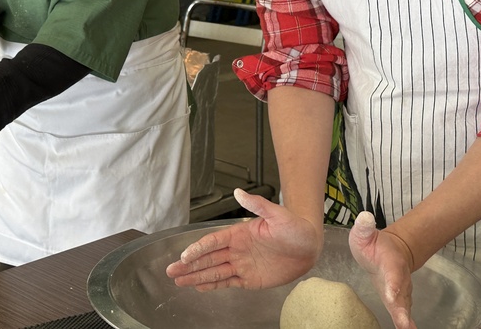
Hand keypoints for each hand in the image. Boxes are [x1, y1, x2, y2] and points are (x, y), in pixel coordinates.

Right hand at [165, 188, 320, 290]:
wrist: (309, 245)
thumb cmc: (295, 227)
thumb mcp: (277, 214)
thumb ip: (257, 204)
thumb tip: (238, 193)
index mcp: (240, 234)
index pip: (213, 242)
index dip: (198, 249)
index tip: (185, 256)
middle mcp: (237, 250)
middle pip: (207, 258)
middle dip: (189, 265)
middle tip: (171, 271)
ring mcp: (242, 264)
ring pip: (214, 272)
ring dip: (196, 276)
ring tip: (178, 281)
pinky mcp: (250, 278)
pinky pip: (227, 282)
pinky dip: (212, 285)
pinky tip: (198, 286)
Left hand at [348, 211, 416, 328]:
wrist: (395, 251)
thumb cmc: (375, 244)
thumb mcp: (365, 233)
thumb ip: (365, 227)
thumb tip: (364, 217)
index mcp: (391, 264)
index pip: (393, 275)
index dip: (394, 284)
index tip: (393, 293)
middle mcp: (399, 280)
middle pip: (402, 297)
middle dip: (402, 311)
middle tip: (404, 324)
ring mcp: (401, 293)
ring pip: (405, 308)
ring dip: (405, 320)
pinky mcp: (399, 302)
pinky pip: (403, 315)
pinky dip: (405, 325)